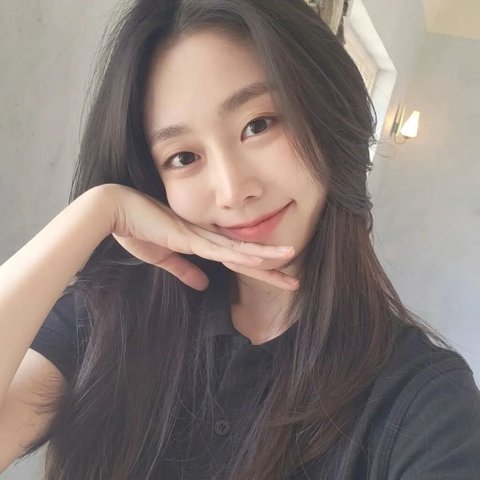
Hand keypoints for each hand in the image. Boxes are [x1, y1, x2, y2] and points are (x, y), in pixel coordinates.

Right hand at [104, 184, 298, 290]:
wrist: (115, 210)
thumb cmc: (136, 230)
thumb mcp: (163, 257)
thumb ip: (184, 271)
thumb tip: (203, 285)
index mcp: (202, 242)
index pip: (236, 260)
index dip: (257, 270)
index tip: (277, 279)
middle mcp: (206, 237)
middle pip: (244, 256)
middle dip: (271, 268)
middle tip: (295, 281)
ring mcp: (199, 235)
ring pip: (239, 250)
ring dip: (265, 257)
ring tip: (290, 259)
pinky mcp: (188, 236)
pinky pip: (219, 248)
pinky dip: (240, 254)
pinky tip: (259, 259)